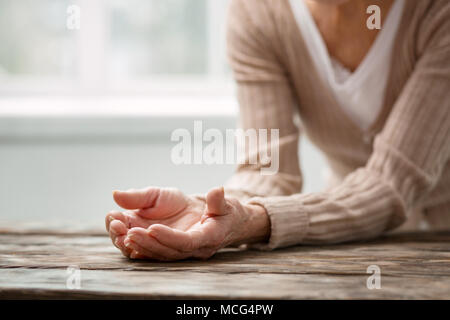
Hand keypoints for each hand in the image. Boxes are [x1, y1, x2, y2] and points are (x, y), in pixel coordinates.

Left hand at [105, 186, 269, 260]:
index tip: (151, 228)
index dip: (168, 237)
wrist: (219, 221)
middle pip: (165, 252)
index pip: (186, 242)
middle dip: (144, 242)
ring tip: (115, 226)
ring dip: (134, 242)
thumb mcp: (220, 201)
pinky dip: (132, 242)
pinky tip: (117, 231)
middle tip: (125, 230)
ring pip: (154, 252)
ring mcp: (178, 251)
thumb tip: (217, 189)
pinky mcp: (167, 248)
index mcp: (208, 238)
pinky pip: (149, 250)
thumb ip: (217, 198)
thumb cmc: (220, 210)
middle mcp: (191, 250)